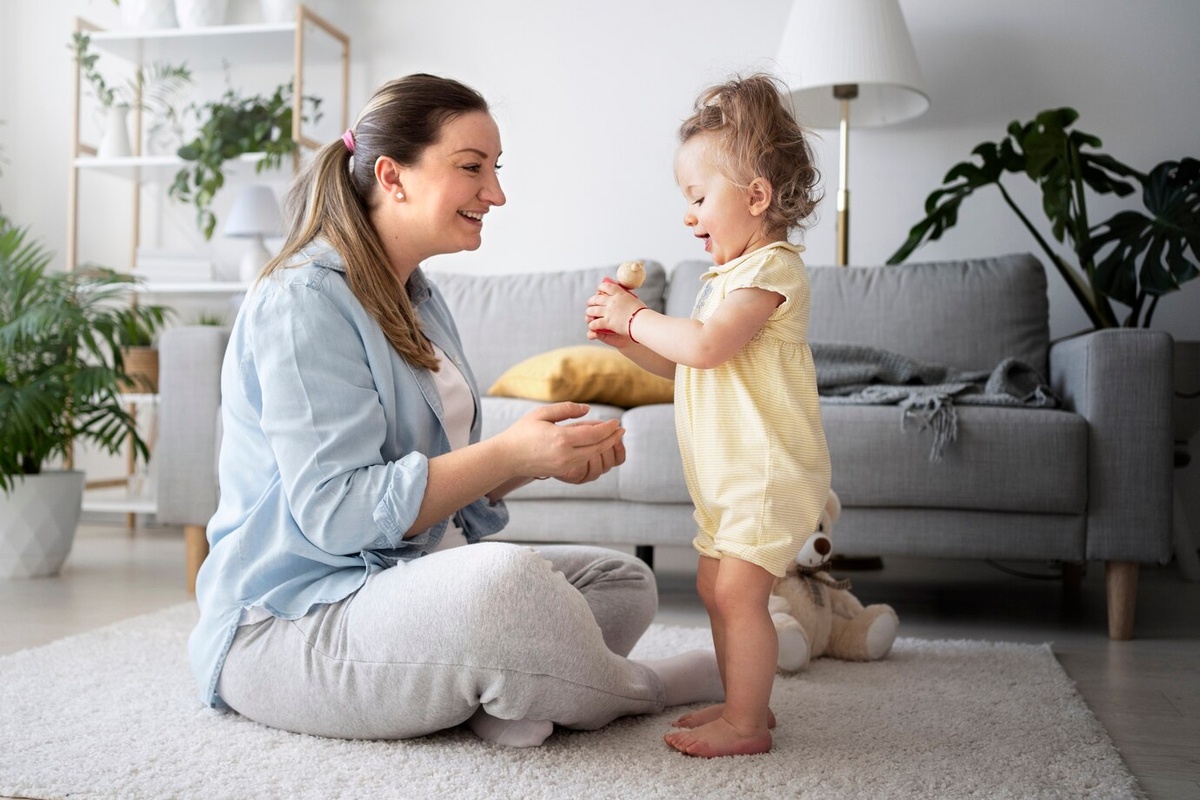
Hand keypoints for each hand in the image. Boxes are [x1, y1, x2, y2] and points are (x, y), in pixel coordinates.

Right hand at [501, 402, 624, 480]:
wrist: (507, 457)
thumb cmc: (522, 432)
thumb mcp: (542, 414)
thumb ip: (566, 409)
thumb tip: (587, 410)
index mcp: (561, 438)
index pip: (594, 434)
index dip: (608, 428)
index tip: (616, 421)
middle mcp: (566, 455)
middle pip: (598, 447)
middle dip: (612, 438)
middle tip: (621, 430)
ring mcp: (565, 465)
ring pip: (592, 456)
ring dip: (605, 446)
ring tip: (613, 437)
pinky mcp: (562, 471)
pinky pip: (584, 461)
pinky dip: (594, 452)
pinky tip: (597, 444)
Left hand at [586, 281, 644, 346]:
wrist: (641, 321)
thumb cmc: (642, 313)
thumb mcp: (635, 301)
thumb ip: (628, 300)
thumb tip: (628, 301)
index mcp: (619, 294)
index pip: (607, 286)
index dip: (601, 287)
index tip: (599, 288)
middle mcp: (612, 301)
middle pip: (597, 298)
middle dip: (591, 300)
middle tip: (589, 302)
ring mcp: (608, 311)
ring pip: (593, 310)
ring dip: (589, 312)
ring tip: (588, 313)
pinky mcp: (607, 321)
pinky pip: (596, 323)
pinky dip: (592, 324)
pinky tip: (591, 326)